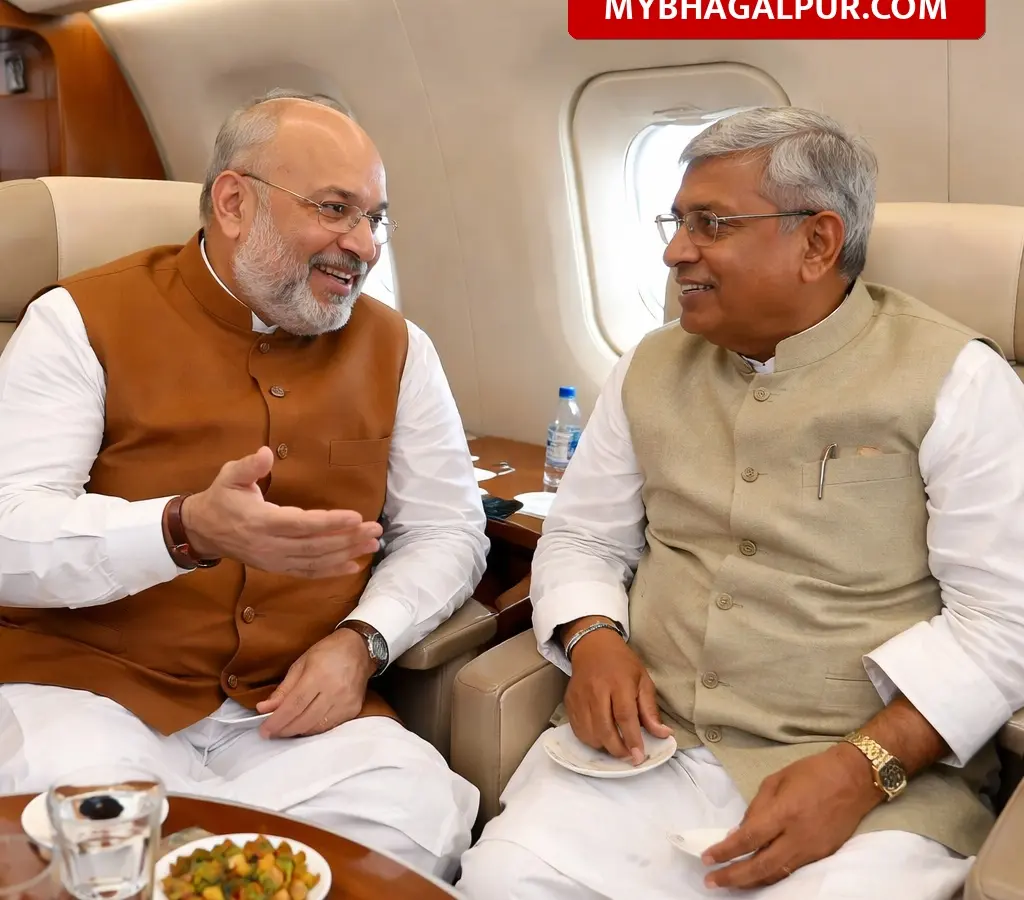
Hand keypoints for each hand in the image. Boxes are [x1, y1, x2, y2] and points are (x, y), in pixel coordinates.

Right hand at [181, 446, 382, 576]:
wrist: (203, 530)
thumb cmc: (222, 498)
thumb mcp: (230, 476)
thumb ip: (249, 466)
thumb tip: (266, 453)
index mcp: (261, 521)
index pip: (302, 524)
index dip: (330, 522)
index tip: (356, 516)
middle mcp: (270, 545)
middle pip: (315, 546)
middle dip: (348, 539)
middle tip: (375, 530)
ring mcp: (274, 560)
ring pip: (315, 561)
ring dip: (346, 554)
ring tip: (372, 545)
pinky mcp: (277, 567)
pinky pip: (307, 572)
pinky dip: (331, 571)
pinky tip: (353, 565)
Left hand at [257, 628, 374, 738]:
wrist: (360, 648)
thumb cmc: (328, 652)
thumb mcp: (301, 663)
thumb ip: (283, 689)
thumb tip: (264, 708)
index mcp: (319, 675)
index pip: (294, 705)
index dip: (277, 720)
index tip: (264, 730)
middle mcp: (334, 690)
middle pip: (304, 719)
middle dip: (284, 729)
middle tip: (271, 732)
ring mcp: (346, 702)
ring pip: (316, 727)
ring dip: (297, 731)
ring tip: (285, 729)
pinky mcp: (353, 710)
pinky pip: (329, 727)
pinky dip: (313, 729)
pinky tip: (304, 725)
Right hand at [563, 622, 672, 764]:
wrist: (592, 646)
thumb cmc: (622, 664)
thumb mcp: (643, 680)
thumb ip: (650, 709)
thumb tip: (663, 734)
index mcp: (619, 683)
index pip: (625, 716)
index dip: (632, 739)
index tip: (639, 757)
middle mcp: (596, 690)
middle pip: (604, 729)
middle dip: (617, 749)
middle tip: (628, 757)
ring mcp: (580, 697)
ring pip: (589, 733)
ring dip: (603, 746)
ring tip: (616, 746)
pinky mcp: (569, 701)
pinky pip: (577, 729)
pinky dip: (590, 739)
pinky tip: (600, 737)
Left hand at [702, 743, 881, 888]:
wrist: (854, 779)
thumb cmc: (811, 772)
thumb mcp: (775, 780)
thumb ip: (756, 809)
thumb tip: (739, 833)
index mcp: (783, 812)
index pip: (748, 839)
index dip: (726, 851)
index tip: (707, 858)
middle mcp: (797, 837)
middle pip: (761, 866)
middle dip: (733, 877)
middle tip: (711, 881)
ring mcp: (812, 850)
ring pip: (777, 875)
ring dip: (751, 882)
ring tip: (730, 883)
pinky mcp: (823, 855)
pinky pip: (792, 871)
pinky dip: (772, 876)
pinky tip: (758, 876)